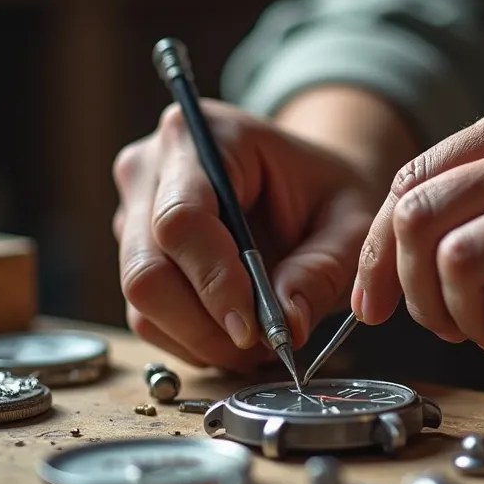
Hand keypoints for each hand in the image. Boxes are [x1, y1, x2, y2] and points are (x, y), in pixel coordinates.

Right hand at [113, 100, 377, 371]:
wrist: (310, 184)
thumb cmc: (329, 193)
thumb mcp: (350, 224)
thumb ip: (322, 270)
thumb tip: (286, 326)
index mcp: (206, 136)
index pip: (181, 219)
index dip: (213, 281)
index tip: (254, 329)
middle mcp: (152, 167)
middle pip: (146, 268)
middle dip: (204, 324)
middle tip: (261, 348)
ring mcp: (133, 210)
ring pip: (141, 300)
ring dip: (200, 339)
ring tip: (257, 344)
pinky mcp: (132, 251)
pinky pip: (145, 315)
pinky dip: (190, 340)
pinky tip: (234, 336)